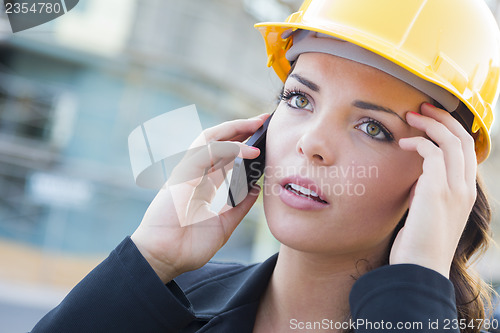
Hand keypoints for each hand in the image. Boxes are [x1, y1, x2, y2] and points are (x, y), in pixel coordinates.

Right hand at [131, 113, 270, 282]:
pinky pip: (208, 152)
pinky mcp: (183, 174)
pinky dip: (230, 147)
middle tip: (263, 120)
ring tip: (258, 123)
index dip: (241, 144)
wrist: (166, 259)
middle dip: (240, 128)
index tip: (263, 139)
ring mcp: (187, 172)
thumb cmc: (188, 246)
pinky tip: (250, 150)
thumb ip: (239, 207)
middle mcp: (193, 174)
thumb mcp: (223, 225)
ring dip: (235, 128)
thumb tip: (256, 189)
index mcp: (201, 184)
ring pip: (210, 138)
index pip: (223, 155)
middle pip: (217, 141)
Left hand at [390, 103, 476, 277]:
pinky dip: (418, 143)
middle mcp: (465, 188)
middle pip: (463, 139)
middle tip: (422, 107)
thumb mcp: (426, 212)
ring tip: (410, 116)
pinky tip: (403, 144)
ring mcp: (455, 188)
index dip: (451, 130)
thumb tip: (415, 178)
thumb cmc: (417, 243)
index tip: (431, 119)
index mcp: (464, 193)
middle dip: (443, 119)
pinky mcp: (438, 190)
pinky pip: (433, 153)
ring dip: (430, 124)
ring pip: (451, 141)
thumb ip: (426, 192)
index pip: (466, 151)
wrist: (418, 267)